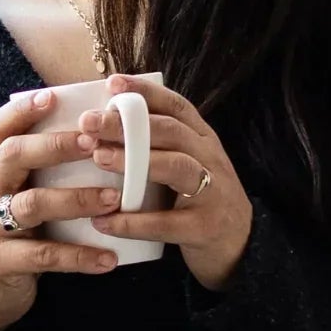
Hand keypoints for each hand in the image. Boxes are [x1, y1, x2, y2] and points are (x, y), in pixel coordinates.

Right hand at [0, 87, 123, 330]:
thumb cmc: (23, 232)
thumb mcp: (27, 195)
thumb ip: (48, 169)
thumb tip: (104, 133)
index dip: (22, 111)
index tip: (53, 97)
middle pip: (14, 156)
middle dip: (56, 146)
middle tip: (96, 143)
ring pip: (31, 205)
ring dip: (75, 199)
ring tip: (114, 200)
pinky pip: (42, 255)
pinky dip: (78, 256)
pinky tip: (109, 259)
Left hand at [81, 75, 253, 289]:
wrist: (241, 247)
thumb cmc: (200, 203)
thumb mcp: (188, 167)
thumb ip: (160, 148)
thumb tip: (107, 128)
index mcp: (204, 140)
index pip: (176, 107)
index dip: (145, 92)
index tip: (112, 83)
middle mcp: (211, 160)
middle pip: (171, 132)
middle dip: (128, 124)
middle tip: (89, 122)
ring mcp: (212, 193)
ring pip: (176, 167)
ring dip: (134, 160)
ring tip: (98, 157)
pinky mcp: (204, 228)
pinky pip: (165, 223)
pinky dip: (132, 222)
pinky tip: (102, 221)